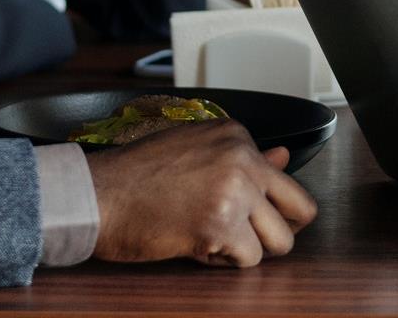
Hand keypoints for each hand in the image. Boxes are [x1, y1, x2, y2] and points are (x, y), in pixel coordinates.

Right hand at [87, 120, 316, 266]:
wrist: (95, 194)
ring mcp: (233, 191)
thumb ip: (243, 158)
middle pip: (301, 210)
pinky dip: (223, 262)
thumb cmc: (134, 176)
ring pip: (280, 241)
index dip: (267, 207)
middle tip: (245, 237)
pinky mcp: (219, 225)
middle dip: (277, 231)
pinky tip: (195, 246)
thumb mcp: (191, 151)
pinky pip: (248, 259)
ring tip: (211, 239)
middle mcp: (242, 157)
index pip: (286, 181)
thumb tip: (284, 157)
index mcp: (236, 135)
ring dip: (247, 249)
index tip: (242, 213)